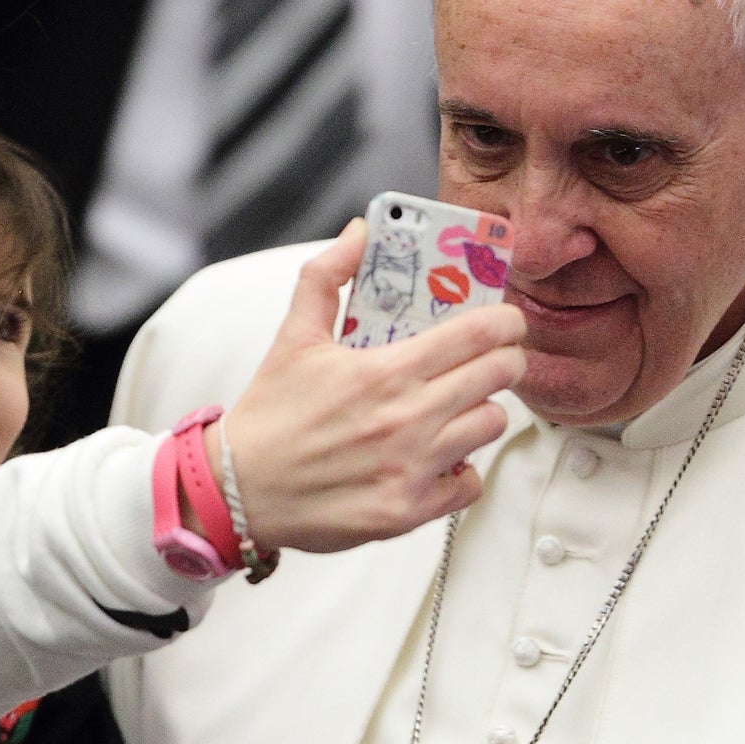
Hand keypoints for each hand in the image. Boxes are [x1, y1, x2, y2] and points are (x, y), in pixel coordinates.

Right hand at [223, 218, 526, 552]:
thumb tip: (358, 232)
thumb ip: (327, 276)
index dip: (506, 321)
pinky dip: (462, 471)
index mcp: (385, 370)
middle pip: (499, 376)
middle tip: (492, 361)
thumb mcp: (293, 337)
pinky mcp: (408, 511)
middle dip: (505, 361)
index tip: (506, 322)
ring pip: (490, 426)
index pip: (478, 333)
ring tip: (457, 410)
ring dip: (481, 413)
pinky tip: (439, 459)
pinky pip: (470, 485)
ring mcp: (411, 467)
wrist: (238, 489)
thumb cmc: (270, 415)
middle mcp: (406, 418)